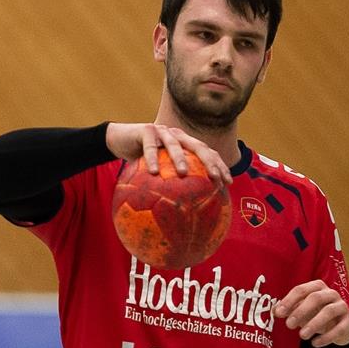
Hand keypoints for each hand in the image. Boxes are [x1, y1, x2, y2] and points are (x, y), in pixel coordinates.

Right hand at [105, 122, 231, 186]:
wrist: (119, 141)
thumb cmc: (141, 162)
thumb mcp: (159, 173)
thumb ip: (171, 186)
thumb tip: (183, 217)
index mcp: (185, 144)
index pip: (208, 153)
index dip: (220, 166)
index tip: (228, 183)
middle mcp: (178, 136)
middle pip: (198, 146)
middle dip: (209, 161)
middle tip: (215, 178)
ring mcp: (162, 131)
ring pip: (175, 143)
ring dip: (180, 158)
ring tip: (183, 174)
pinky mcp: (145, 130)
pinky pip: (150, 146)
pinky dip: (152, 158)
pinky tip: (153, 172)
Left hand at [273, 280, 348, 347]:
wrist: (340, 326)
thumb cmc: (317, 314)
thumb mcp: (303, 310)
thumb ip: (290, 309)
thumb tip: (276, 311)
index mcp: (317, 287)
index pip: (301, 290)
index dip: (289, 300)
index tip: (279, 313)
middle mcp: (331, 294)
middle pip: (315, 298)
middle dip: (300, 311)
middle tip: (289, 324)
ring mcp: (342, 306)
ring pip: (329, 311)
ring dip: (313, 324)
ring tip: (302, 336)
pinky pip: (339, 328)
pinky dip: (326, 337)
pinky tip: (315, 343)